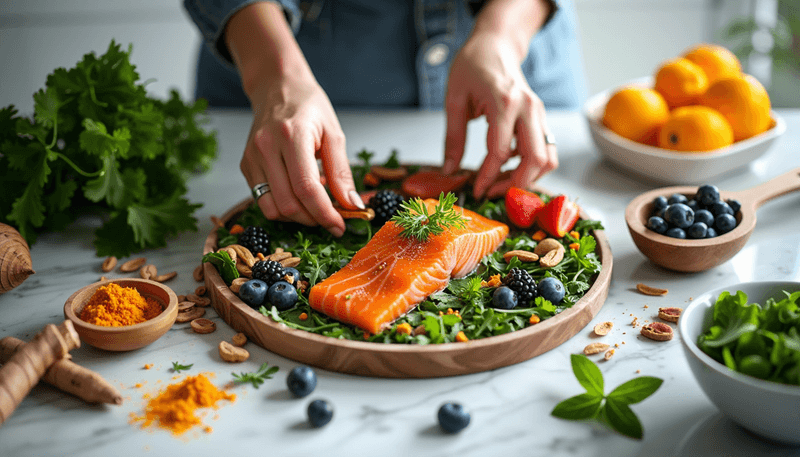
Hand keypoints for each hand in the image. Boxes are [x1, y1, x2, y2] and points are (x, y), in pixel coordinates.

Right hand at [225, 2, 362, 236]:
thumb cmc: (309, 107)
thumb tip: (352, 206)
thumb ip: (342, 172)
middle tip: (332, 218)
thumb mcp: (334, 134)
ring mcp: (251, 157)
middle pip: (288, 203)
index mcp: (291, 135)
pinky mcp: (246, 165)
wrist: (278, 87)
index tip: (340, 226)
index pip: (307, 187)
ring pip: (272, 208)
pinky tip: (298, 195)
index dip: (325, 213)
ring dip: (297, 217)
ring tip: (315, 205)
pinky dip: (283, 207)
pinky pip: (262, 200)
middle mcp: (266, 147)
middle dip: (313, 219)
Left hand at [442, 33, 556, 198]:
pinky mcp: (542, 118)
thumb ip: (452, 138)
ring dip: (527, 179)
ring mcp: (539, 113)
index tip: (476, 190)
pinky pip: (546, 150)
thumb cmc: (473, 65)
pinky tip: (508, 169)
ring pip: (548, 158)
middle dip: (514, 185)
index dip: (488, 177)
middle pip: (536, 160)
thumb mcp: (454, 99)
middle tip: (491, 193)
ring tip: (501, 184)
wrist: (496, 45)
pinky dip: (531, 167)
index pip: (501, 152)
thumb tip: (449, 170)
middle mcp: (528, 109)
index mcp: (504, 102)